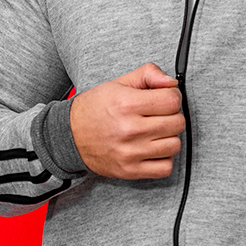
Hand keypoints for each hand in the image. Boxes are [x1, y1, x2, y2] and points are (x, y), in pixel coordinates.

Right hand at [69, 62, 184, 178]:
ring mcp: (130, 152)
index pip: (172, 101)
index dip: (173, 97)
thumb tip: (171, 82)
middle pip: (177, 123)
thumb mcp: (118, 83)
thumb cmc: (94, 109)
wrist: (69, 136)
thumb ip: (148, 75)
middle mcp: (129, 129)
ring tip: (156, 132)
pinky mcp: (130, 170)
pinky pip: (165, 168)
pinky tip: (154, 149)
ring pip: (174, 145)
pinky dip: (164, 158)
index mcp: (126, 104)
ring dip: (169, 137)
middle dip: (172, 116)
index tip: (165, 99)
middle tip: (160, 115)